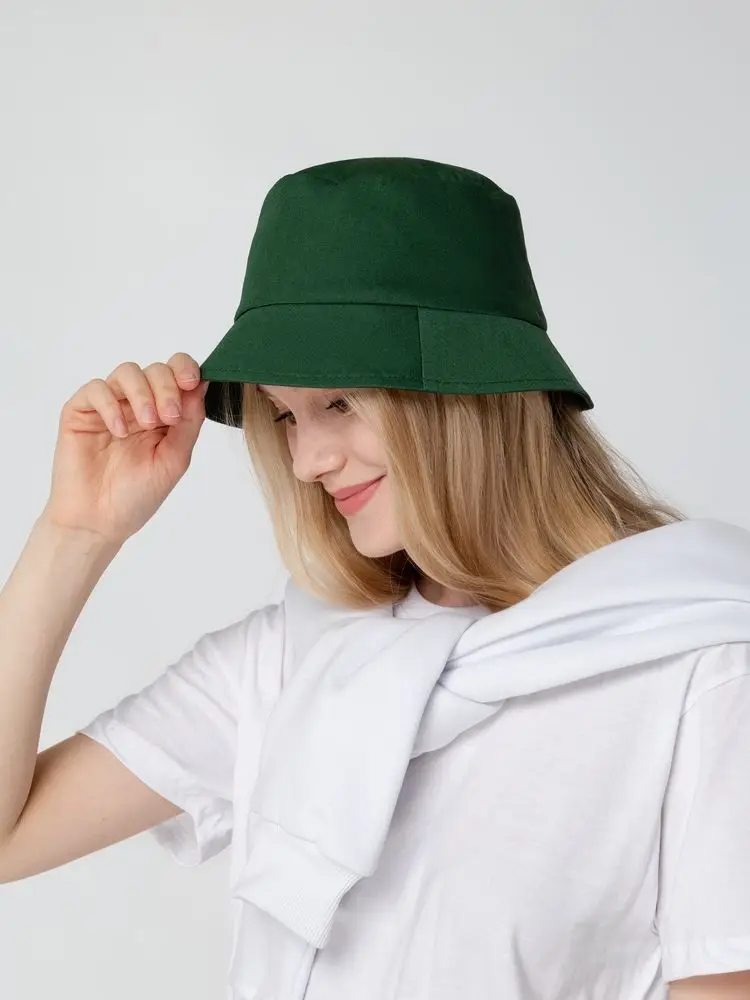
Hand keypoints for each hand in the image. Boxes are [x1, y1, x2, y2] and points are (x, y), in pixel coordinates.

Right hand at [42, 353, 209, 545]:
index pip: (176, 374)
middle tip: (170, 417)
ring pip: (127, 372)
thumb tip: (203, 384)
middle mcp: (136, 405)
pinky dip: (111, 405)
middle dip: (168, 387)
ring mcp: (109, 406)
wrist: (99, 521)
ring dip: (143, 393)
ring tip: (148, 424)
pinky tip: (119, 431)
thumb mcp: (175, 459)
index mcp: (163, 413)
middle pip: (155, 370)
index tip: (193, 382)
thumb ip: (190, 422)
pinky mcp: (80, 412)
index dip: (185, 369)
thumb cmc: (137, 495)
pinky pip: (96, 389)